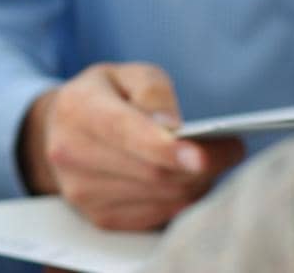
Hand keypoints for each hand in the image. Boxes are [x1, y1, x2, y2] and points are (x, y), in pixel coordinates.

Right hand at [18, 63, 244, 230]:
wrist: (61, 129)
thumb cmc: (106, 96)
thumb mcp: (128, 75)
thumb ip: (153, 91)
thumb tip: (174, 127)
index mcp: (78, 108)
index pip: (126, 133)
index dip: (166, 149)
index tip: (202, 154)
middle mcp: (71, 153)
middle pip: (151, 172)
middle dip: (200, 165)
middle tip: (232, 149)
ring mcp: (82, 191)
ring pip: (160, 197)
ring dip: (195, 182)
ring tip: (212, 161)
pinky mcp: (99, 218)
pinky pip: (157, 216)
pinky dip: (181, 199)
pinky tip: (189, 180)